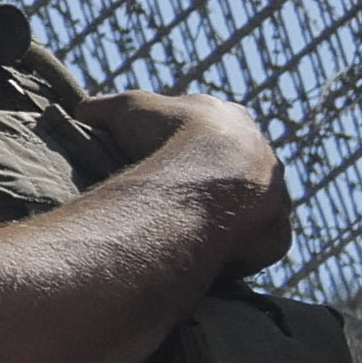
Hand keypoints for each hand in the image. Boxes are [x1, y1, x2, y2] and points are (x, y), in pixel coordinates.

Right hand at [74, 85, 295, 280]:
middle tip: (173, 199)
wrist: (208, 177)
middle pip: (237, 169)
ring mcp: (277, 196)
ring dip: (225, 216)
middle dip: (209, 182)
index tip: (159, 158)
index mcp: (232, 119)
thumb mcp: (124, 109)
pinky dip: (234, 248)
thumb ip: (105, 109)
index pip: (213, 130)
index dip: (184, 143)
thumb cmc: (167, 136)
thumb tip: (83, 112)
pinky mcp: (278, 234)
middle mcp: (264, 155)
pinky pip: (256, 244)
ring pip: (251, 207)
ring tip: (186, 230)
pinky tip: (204, 253)